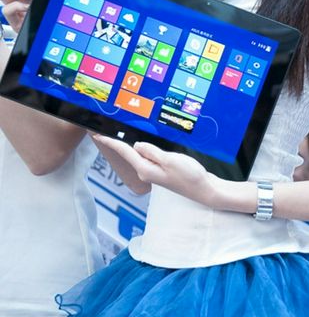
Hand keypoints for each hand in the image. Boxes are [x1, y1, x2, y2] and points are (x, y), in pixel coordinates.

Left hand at [93, 135, 221, 206]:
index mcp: (145, 168)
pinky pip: (149, 156)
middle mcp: (146, 171)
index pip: (125, 152)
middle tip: (107, 127)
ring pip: (139, 153)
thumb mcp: (170, 160)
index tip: (97, 134)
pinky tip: (145, 142)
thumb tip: (136, 145)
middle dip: (118, 140)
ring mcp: (153, 171)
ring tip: (124, 130)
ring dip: (132, 143)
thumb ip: (152, 152)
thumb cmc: (190, 176)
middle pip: (129, 152)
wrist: (203, 189)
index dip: (110, 142)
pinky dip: (145, 147)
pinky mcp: (161, 170)